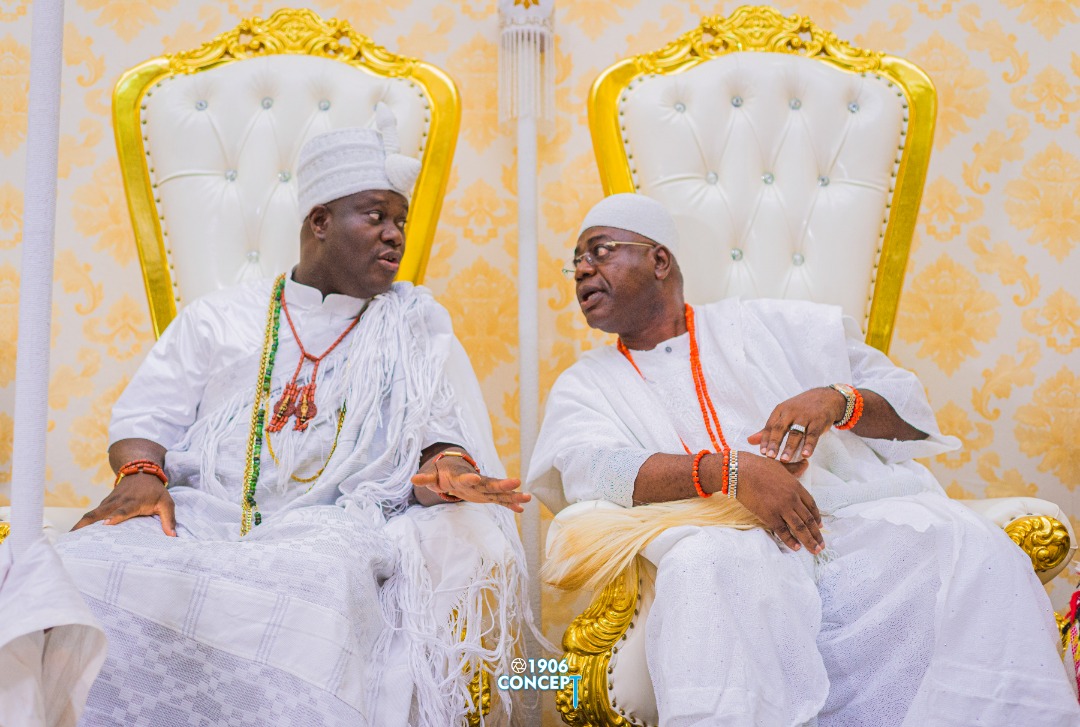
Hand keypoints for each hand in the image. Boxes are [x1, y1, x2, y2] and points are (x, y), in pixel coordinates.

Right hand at [72, 473, 176, 535]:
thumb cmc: (155, 490)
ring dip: (80, 525)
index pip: (124, 509)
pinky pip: (92, 515)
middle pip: (99, 512)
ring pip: (92, 514)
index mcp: (134, 501)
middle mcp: (118, 501)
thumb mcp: (166, 502)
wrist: (141, 471)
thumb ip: (169, 519)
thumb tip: (173, 537)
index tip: (106, 525)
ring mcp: (109, 502)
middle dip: (86, 524)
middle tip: (74, 539)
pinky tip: (75, 536)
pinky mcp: (104, 504)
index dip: (116, 516)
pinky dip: (83, 524)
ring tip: (69, 541)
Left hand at [411, 459, 531, 513]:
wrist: (454, 471)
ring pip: (500, 493)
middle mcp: (477, 483)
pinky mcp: (488, 495)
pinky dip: (510, 505)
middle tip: (517, 482)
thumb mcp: (433, 477)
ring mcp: (484, 489)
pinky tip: (522, 509)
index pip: (466, 477)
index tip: (476, 477)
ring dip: (513, 495)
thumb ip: (426, 478)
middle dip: (503, 484)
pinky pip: (501, 501)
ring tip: (528, 498)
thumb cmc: (442, 474)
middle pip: (491, 484)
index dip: (470, 478)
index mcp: (462, 478)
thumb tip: (413, 478)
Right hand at [735, 452, 821, 553]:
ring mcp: (782, 508)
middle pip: (808, 519)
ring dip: (809, 541)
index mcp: (796, 486)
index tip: (820, 526)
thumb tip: (806, 463)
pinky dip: (790, 541)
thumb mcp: (780, 465)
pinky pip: (783, 531)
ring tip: (815, 550)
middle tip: (822, 545)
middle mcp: (792, 499)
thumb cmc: (758, 466)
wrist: (740, 471)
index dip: (817, 517)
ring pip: (799, 528)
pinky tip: (796, 548)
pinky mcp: (769, 516)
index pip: (812, 505)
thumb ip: (794, 468)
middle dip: (816, 534)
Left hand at [748, 387, 846, 462]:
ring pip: (796, 433)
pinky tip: (805, 455)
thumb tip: (749, 440)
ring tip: (784, 460)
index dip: (765, 439)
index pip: (770, 426)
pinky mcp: (819, 421)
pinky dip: (809, 445)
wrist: (826, 397)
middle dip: (774, 443)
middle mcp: (791, 412)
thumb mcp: (784, 414)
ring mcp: (805, 416)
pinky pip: (813, 434)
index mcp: (781, 410)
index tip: (762, 452)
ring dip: (789, 447)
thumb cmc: (801, 409)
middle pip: (780, 428)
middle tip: (770, 457)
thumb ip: (768, 429)